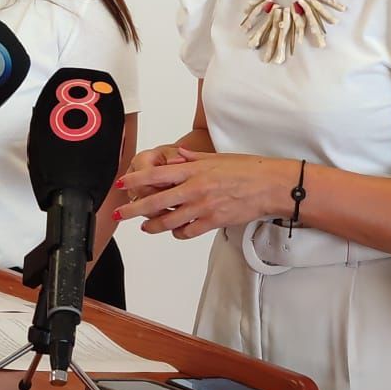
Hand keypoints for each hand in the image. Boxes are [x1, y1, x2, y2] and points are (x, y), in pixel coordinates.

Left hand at [117, 151, 289, 239]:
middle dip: (133, 209)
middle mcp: (195, 189)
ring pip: (168, 221)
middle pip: (155, 202)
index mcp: (194, 170)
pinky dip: (178, 232)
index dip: (136, 180)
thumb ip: (194, 159)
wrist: (269, 186)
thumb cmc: (247, 169)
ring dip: (153, 226)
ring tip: (146, 227)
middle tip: (121, 214)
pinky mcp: (212, 222)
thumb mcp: (217, 157)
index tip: (123, 184)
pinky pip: (187, 232)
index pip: (156, 175)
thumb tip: (177, 157)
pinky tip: (176, 230)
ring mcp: (203, 207)